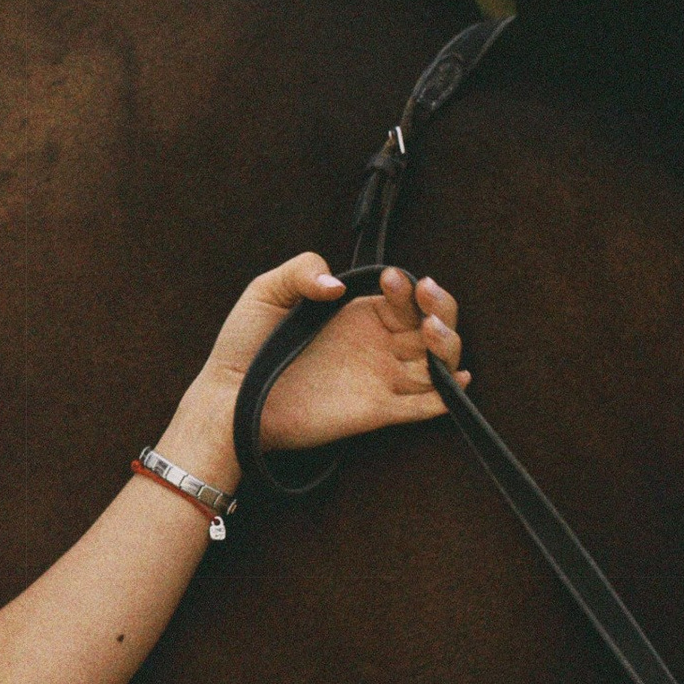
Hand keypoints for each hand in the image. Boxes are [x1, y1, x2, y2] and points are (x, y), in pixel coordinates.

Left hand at [196, 253, 467, 454]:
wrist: (228, 396)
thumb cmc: (243, 343)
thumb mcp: (267, 291)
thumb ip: (302, 271)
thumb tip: (336, 284)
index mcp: (357, 313)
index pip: (402, 296)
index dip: (407, 286)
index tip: (391, 278)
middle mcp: (376, 344)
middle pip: (432, 324)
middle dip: (441, 307)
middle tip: (427, 294)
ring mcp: (380, 378)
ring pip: (436, 362)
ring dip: (448, 344)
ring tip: (432, 330)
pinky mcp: (377, 412)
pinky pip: (423, 406)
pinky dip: (447, 396)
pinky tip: (455, 378)